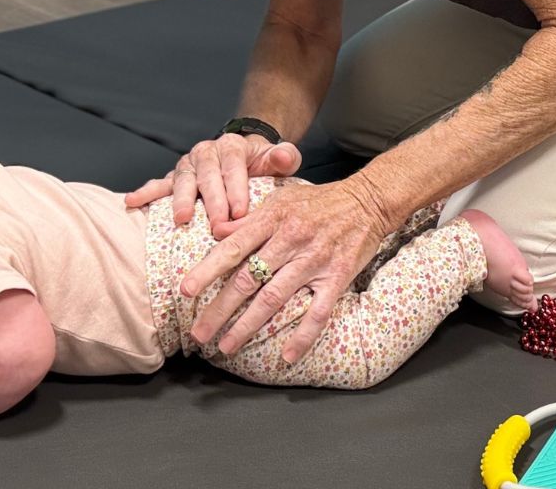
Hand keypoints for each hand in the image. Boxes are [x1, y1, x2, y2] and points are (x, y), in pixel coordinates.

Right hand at [125, 133, 302, 227]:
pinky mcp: (175, 178)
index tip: (241, 212)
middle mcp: (206, 152)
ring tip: (182, 219)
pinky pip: (158, 184)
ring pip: (182, 180)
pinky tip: (131, 201)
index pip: (233, 165)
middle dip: (212, 201)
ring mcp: (188, 165)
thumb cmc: (262, 163)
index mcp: (232, 146)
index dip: (236, 188)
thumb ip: (284, 157)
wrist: (246, 155)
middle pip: (207, 175)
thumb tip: (285, 157)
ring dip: (180, 200)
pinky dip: (145, 192)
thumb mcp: (278, 158)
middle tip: (218, 225)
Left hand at [181, 178, 391, 363]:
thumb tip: (215, 232)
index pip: (233, 247)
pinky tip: (286, 356)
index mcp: (274, 219)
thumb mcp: (281, 200)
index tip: (185, 291)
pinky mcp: (337, 277)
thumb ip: (248, 219)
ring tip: (226, 346)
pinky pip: (318, 313)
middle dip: (219, 309)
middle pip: (248, 280)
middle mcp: (292, 240)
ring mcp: (315, 261)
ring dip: (248, 326)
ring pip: (275, 299)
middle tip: (198, 334)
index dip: (207, 270)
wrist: (370, 200)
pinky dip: (302, 337)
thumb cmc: (321, 201)